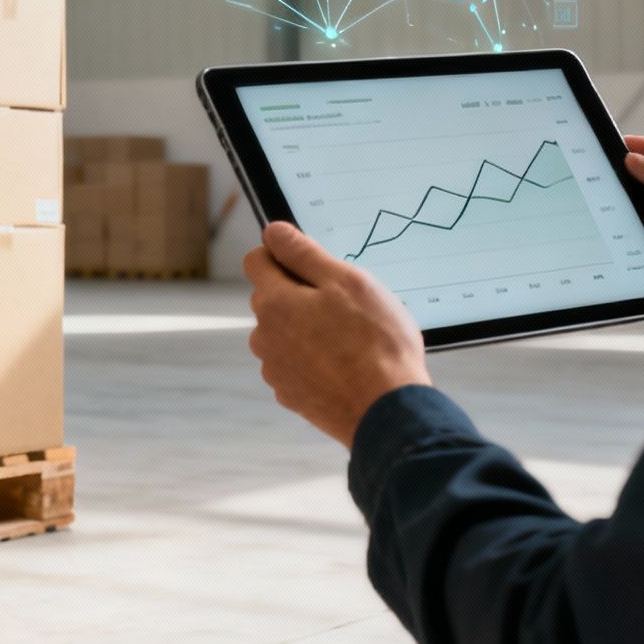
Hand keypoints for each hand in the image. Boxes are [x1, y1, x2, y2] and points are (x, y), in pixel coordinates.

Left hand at [243, 221, 430, 446]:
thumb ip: (304, 253)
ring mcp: (275, 369)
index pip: (257, 259)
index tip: (314, 264)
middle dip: (300, 293)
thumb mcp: (346, 282)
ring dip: (308, 328)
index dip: (285, 253)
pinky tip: (346, 365)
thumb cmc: (374, 343)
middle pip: (272, 297)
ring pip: (285, 332)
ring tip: (349, 338)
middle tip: (345, 304)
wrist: (387, 411)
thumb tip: (273, 232)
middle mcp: (264, 336)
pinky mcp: (291, 395)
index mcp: (273, 302)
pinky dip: (315, 360)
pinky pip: (296, 364)